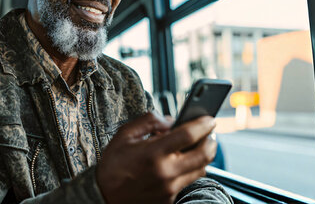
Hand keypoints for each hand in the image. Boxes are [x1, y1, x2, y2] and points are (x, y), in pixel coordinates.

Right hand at [96, 112, 216, 203]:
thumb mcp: (124, 135)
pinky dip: (190, 170)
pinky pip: (188, 182)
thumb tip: (171, 120)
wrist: (103, 197)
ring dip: (203, 156)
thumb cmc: (113, 164)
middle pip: (204, 155)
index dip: (204, 124)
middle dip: (211, 141)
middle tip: (210, 133)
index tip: (210, 119)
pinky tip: (182, 162)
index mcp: (153, 153)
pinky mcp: (169, 199)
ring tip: (198, 146)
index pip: (189, 135)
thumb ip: (149, 121)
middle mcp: (165, 172)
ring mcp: (169, 189)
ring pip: (201, 169)